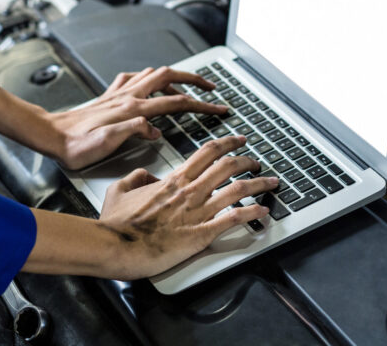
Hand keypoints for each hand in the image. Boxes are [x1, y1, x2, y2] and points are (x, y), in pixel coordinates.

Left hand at [47, 66, 227, 169]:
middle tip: (210, 87)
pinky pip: (133, 78)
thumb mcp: (107, 143)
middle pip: (169, 76)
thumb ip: (134, 132)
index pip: (176, 102)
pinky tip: (148, 84)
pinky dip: (147, 78)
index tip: (219, 108)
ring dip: (174, 76)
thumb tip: (156, 129)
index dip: (202, 105)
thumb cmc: (76, 145)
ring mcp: (119, 93)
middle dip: (194, 79)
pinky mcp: (110, 96)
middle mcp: (128, 96)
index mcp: (133, 109)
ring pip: (153, 73)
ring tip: (186, 85)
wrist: (51, 136)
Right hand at [98, 136, 277, 277]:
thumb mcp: (119, 189)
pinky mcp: (201, 234)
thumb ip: (136, 177)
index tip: (239, 140)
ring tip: (271, 182)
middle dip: (247, 161)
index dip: (227, 143)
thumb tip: (145, 174)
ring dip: (259, 183)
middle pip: (228, 167)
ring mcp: (198, 212)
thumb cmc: (116, 223)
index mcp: (174, 180)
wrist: (115, 245)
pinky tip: (263, 210)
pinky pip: (234, 219)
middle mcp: (190, 192)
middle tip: (257, 161)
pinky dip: (252, 212)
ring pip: (237, 189)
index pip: (207, 152)